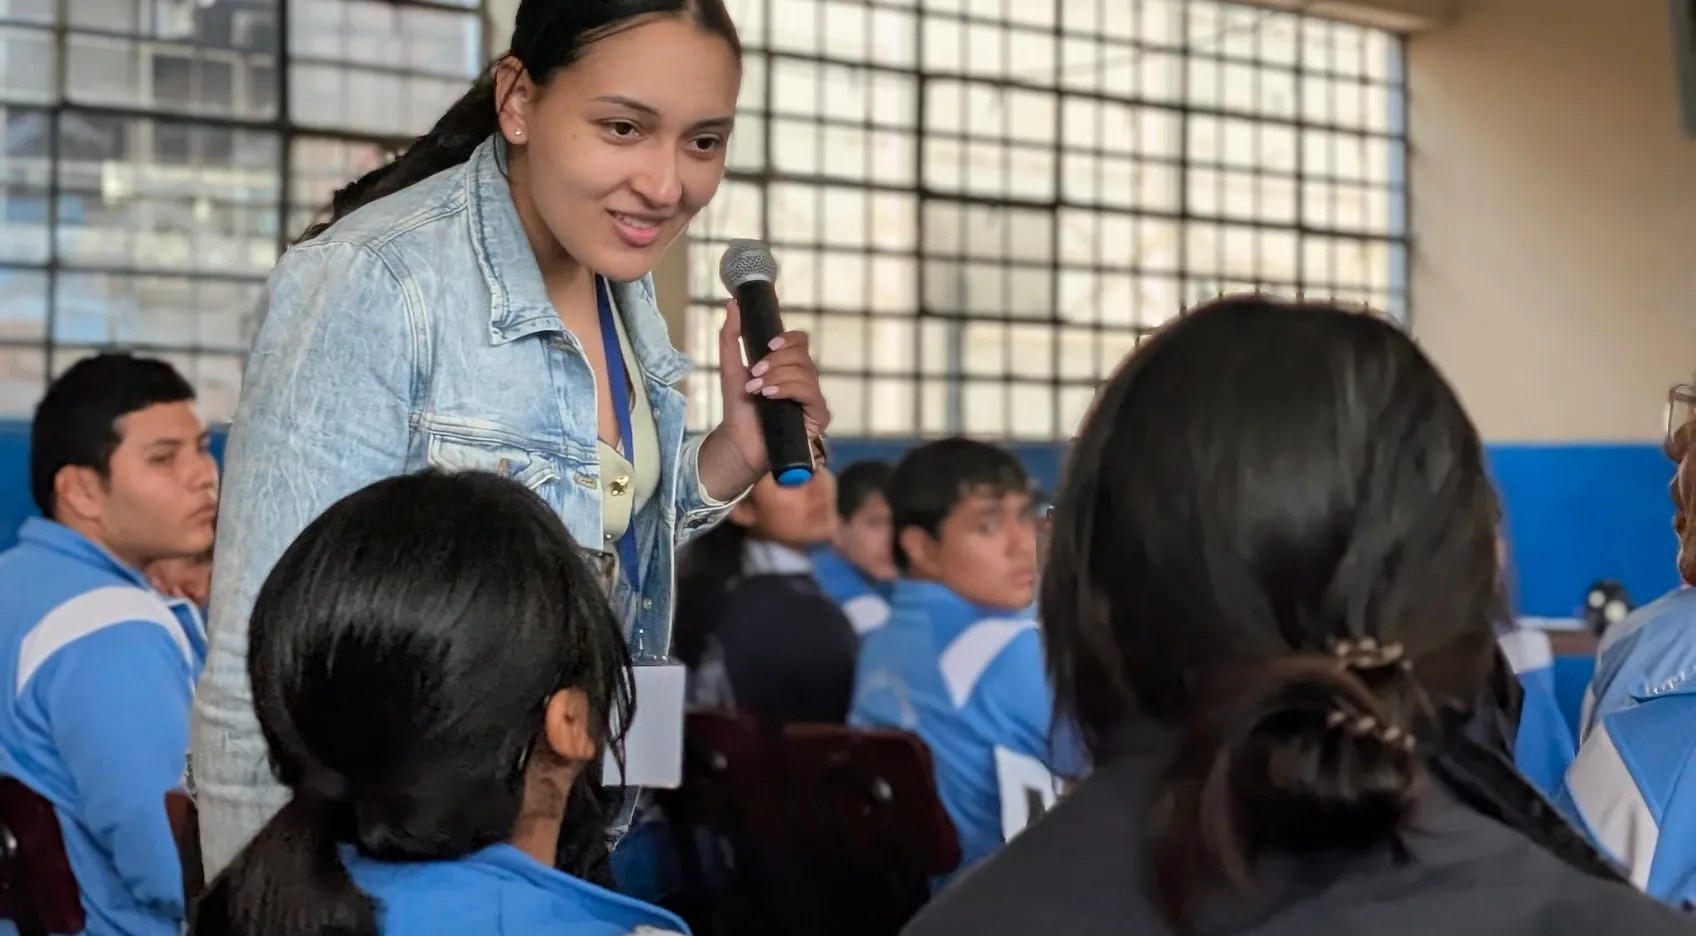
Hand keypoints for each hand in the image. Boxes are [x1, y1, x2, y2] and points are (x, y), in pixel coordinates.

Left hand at [704, 298, 829, 487]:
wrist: (738, 442)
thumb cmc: (738, 408)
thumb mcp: (730, 368)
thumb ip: (730, 337)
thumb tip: (732, 304)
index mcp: (788, 366)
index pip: (800, 341)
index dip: (788, 338)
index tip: (769, 345)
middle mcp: (804, 380)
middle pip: (803, 355)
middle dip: (776, 362)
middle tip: (755, 374)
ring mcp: (813, 398)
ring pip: (805, 372)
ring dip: (777, 377)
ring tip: (757, 390)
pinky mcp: (818, 417)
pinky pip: (810, 393)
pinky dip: (788, 390)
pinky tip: (770, 396)